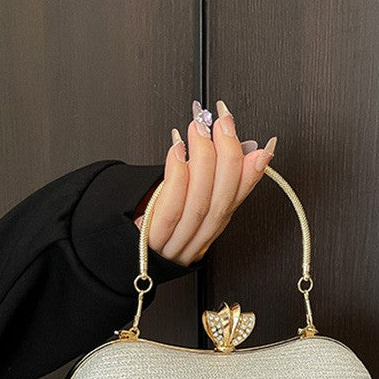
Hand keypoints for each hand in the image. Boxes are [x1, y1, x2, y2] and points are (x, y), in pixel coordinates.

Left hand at [133, 100, 276, 266]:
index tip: (259, 146)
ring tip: (199, 129)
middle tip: (223, 124)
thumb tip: (239, 148)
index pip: (235, 201)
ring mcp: (176, 244)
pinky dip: (177, 178)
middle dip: (228, 158)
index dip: (251, 174)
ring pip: (200, 204)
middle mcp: (196, 240)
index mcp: (207, 230)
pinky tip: (178, 152)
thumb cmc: (147, 225)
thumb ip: (208, 177)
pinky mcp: (153, 240)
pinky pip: (170, 210)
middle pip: (221, 202)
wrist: (119, 255)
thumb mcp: (180, 197)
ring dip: (203, 161)